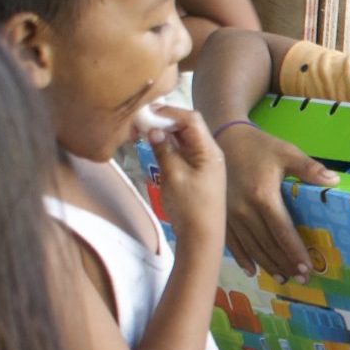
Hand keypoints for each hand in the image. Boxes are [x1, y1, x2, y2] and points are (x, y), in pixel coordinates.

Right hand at [143, 108, 226, 254]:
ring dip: (164, 132)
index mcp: (209, 150)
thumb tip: (154, 129)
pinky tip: (153, 145)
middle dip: (165, 120)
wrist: (202, 236)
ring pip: (183, 138)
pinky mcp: (196, 171)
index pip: (191, 119)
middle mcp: (209, 152)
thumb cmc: (191, 207)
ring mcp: (203, 162)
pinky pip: (182, 151)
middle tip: (140, 122)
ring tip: (143, 131)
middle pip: (187, 126)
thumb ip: (164, 150)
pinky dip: (167, 145)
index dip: (169, 112)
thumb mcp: (174, 176)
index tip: (146, 112)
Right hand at [218, 123, 336, 280]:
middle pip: (267, 244)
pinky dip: (242, 258)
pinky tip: (252, 271)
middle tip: (301, 279)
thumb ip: (309, 168)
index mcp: (263, 197)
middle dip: (285, 263)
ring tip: (283, 278)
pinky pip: (231, 242)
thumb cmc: (259, 147)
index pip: (282, 231)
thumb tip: (334, 180)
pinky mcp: (221, 216)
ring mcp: (229, 215)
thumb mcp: (287, 152)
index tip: (307, 268)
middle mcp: (244, 210)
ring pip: (250, 247)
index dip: (295, 251)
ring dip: (267, 264)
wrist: (223, 139)